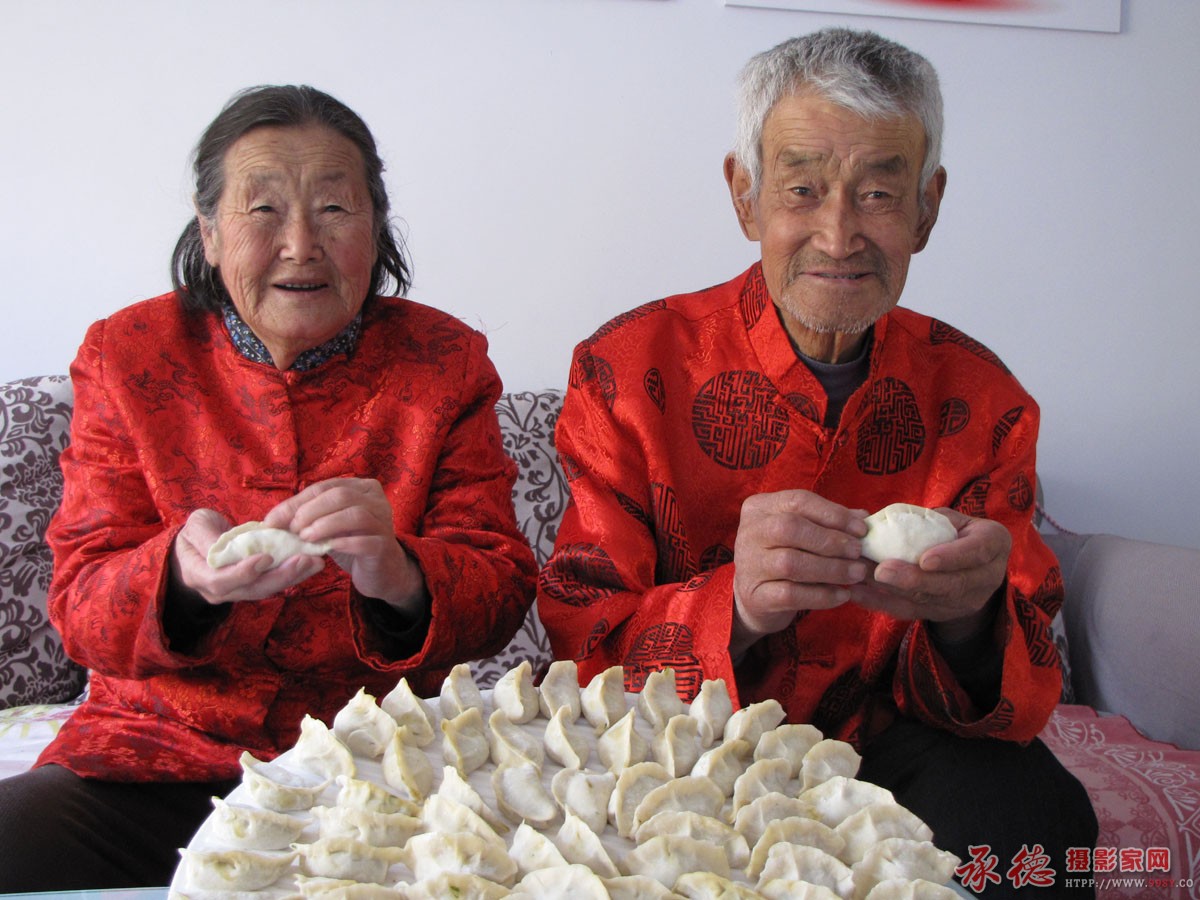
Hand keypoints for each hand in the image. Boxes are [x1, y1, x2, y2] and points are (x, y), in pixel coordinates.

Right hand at [171, 508, 325, 605]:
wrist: (196, 547)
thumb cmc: (195, 533)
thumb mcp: (195, 526)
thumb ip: (206, 536)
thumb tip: (223, 544)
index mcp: (199, 575)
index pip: (222, 580)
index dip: (244, 572)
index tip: (267, 557)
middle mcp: (219, 591)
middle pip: (252, 590)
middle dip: (281, 576)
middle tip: (305, 560)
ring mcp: (237, 592)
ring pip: (267, 589)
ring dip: (293, 576)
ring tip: (315, 561)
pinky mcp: (253, 586)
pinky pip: (274, 583)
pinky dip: (293, 573)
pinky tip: (311, 562)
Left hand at [262, 477, 426, 615]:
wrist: (381, 571)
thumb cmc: (351, 543)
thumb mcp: (328, 525)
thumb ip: (305, 517)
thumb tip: (270, 520)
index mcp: (362, 488)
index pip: (325, 487)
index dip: (297, 502)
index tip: (272, 520)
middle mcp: (377, 500)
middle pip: (341, 495)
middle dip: (310, 511)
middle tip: (292, 529)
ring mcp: (384, 522)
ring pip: (355, 514)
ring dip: (325, 525)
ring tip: (305, 538)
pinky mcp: (384, 546)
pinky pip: (364, 541)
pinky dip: (342, 543)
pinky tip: (326, 550)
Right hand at [731, 490, 867, 654]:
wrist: (757, 598)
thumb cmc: (784, 555)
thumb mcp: (802, 532)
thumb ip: (828, 522)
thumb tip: (864, 518)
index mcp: (760, 508)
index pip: (798, 501)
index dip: (833, 513)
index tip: (861, 529)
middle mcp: (749, 532)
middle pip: (790, 528)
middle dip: (830, 540)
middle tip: (858, 552)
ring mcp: (749, 565)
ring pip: (791, 563)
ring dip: (831, 568)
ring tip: (857, 573)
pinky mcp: (755, 596)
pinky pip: (791, 594)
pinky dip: (822, 595)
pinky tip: (843, 595)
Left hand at [848, 508, 1010, 638]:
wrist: (975, 564)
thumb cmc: (960, 531)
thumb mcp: (957, 518)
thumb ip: (932, 519)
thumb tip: (889, 518)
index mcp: (994, 545)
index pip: (976, 553)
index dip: (951, 558)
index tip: (925, 559)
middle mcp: (986, 579)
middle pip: (950, 586)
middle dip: (914, 580)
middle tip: (882, 570)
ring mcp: (965, 602)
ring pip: (927, 601)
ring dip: (891, 590)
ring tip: (861, 577)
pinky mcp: (941, 613)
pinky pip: (910, 612)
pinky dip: (881, 603)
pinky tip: (858, 594)